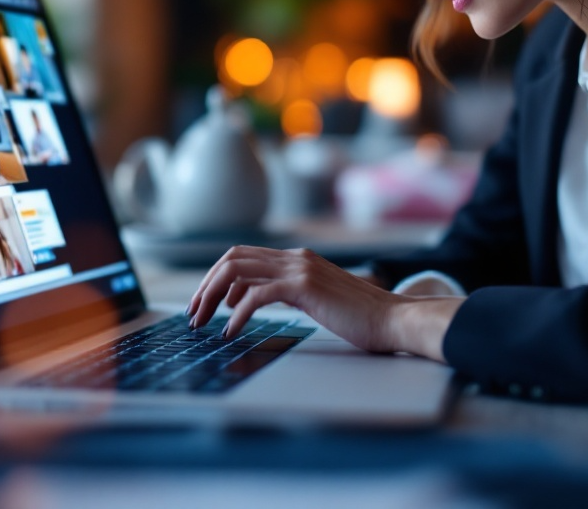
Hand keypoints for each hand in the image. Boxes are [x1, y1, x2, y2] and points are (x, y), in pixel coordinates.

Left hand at [186, 246, 463, 360]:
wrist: (394, 319)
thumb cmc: (360, 317)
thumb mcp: (316, 299)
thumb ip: (287, 293)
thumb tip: (250, 300)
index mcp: (297, 258)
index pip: (242, 255)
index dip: (215, 277)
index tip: (204, 303)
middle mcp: (295, 257)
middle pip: (231, 258)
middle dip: (205, 286)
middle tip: (193, 314)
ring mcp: (300, 268)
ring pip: (237, 271)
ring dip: (212, 297)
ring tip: (203, 323)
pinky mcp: (304, 286)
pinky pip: (256, 295)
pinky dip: (236, 314)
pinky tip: (231, 332)